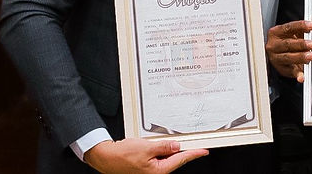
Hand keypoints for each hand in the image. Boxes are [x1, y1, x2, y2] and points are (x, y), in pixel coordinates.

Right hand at [83, 138, 207, 172]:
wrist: (107, 158)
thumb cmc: (122, 155)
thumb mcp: (146, 148)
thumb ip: (163, 147)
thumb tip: (176, 146)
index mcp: (158, 170)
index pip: (181, 159)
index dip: (193, 154)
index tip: (204, 150)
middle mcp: (156, 172)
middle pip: (175, 159)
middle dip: (182, 149)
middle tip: (192, 141)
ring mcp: (151, 169)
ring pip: (166, 157)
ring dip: (169, 149)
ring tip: (168, 140)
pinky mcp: (146, 165)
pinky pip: (158, 156)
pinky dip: (160, 149)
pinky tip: (158, 143)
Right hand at [265, 18, 311, 81]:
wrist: (278, 54)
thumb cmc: (287, 41)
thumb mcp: (295, 32)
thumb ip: (306, 26)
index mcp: (276, 33)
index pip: (288, 27)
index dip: (301, 26)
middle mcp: (273, 45)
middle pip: (287, 44)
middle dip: (301, 44)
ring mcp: (276, 58)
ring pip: (287, 57)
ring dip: (300, 57)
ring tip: (311, 56)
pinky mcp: (281, 69)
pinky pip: (290, 72)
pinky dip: (297, 74)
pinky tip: (302, 76)